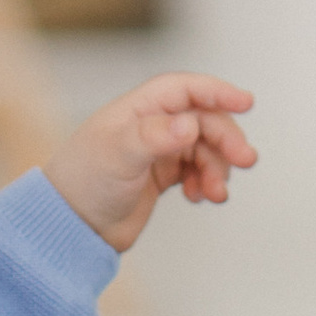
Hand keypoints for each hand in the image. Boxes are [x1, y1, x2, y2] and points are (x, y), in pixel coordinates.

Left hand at [46, 67, 256, 251]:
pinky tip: (200, 197)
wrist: (70, 226)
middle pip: (203, 120)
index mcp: (138, 109)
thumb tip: (190, 124)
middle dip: (226, 139)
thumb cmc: (84, 181)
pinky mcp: (162, 176)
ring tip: (215, 192)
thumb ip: (155, 137)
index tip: (245, 103)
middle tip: (245, 160)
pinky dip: (207, 182)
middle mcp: (151, 125)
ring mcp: (158, 151)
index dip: (217, 92)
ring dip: (218, 167)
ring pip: (205, 148)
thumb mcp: (118, 155)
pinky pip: (198, 171)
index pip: (185, 89)